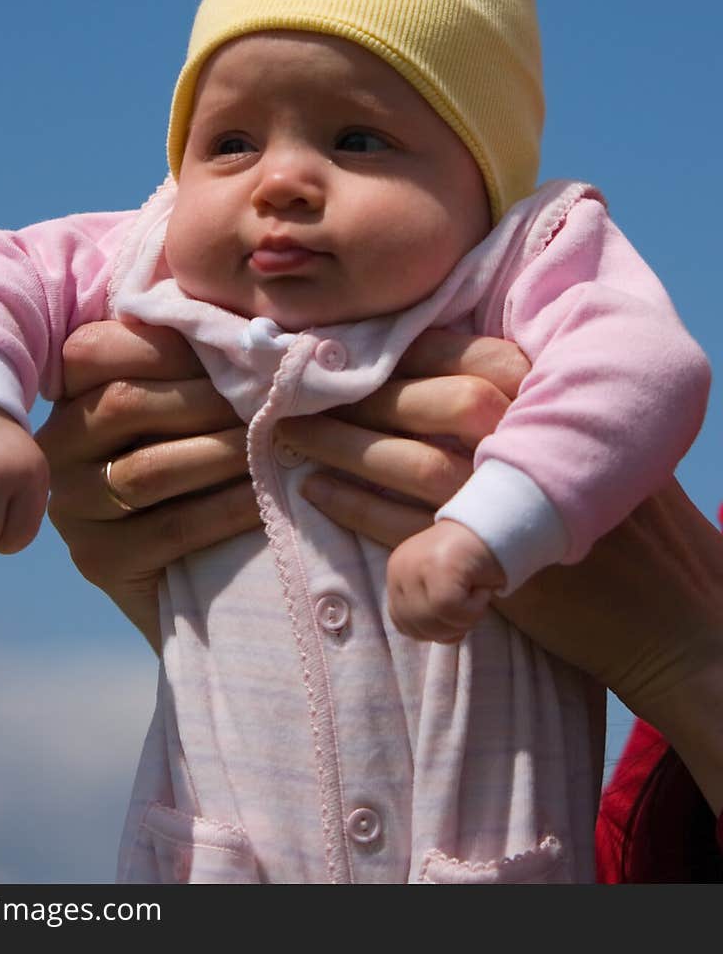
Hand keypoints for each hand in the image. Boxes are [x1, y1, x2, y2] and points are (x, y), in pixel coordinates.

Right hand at [35, 320, 259, 651]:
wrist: (198, 570)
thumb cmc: (201, 458)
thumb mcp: (187, 401)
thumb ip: (192, 356)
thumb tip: (245, 321)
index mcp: (70, 394)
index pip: (95, 350)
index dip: (168, 344)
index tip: (237, 349)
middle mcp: (58, 446)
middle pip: (126, 404)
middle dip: (209, 398)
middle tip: (275, 398)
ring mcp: (71, 507)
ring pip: (148, 468)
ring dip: (223, 452)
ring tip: (278, 444)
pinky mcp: (98, 561)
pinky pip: (171, 527)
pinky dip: (227, 508)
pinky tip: (267, 498)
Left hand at [275, 328, 722, 813]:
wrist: (674, 613)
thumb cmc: (635, 523)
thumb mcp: (596, 440)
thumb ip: (531, 402)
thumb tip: (448, 374)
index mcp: (550, 395)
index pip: (451, 355)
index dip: (388, 354)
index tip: (338, 349)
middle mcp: (524, 435)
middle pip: (415, 403)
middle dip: (347, 397)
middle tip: (288, 391)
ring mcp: (504, 495)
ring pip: (399, 458)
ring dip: (337, 447)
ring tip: (288, 438)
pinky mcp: (484, 556)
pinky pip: (400, 523)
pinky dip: (353, 505)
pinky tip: (315, 491)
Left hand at [386, 519, 505, 643]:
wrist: (496, 525)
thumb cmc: (472, 562)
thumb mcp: (439, 588)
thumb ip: (430, 613)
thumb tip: (438, 638)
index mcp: (396, 575)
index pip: (403, 623)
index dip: (433, 630)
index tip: (456, 614)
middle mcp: (400, 569)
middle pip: (419, 628)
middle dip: (451, 627)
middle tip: (471, 602)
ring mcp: (417, 566)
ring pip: (436, 622)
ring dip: (466, 618)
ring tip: (475, 591)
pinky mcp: (439, 567)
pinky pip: (454, 611)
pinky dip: (476, 608)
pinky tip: (481, 588)